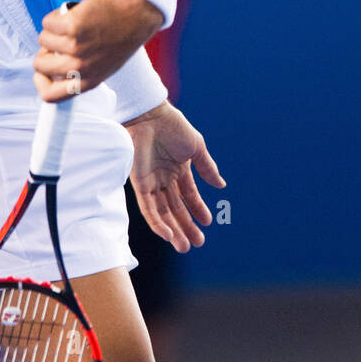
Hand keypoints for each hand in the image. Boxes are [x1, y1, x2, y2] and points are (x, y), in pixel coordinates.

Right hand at [33, 0, 161, 100]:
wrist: (137, 15)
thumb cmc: (120, 38)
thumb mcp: (103, 65)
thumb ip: (79, 71)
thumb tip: (49, 67)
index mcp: (88, 81)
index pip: (50, 96)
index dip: (40, 82)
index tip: (42, 71)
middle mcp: (80, 67)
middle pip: (39, 65)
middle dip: (43, 51)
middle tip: (56, 41)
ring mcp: (76, 47)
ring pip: (43, 39)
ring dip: (51, 30)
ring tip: (70, 25)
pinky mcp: (73, 26)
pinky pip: (48, 22)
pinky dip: (55, 17)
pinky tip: (70, 14)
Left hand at [125, 101, 225, 251]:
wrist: (150, 116)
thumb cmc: (173, 127)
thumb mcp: (196, 148)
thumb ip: (207, 168)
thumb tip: (221, 186)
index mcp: (178, 169)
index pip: (189, 195)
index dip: (198, 209)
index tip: (208, 223)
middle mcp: (164, 179)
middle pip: (175, 208)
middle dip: (186, 226)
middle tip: (196, 243)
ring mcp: (151, 182)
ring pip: (162, 213)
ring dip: (173, 230)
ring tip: (183, 246)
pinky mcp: (139, 184)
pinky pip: (148, 208)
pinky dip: (157, 223)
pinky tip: (167, 234)